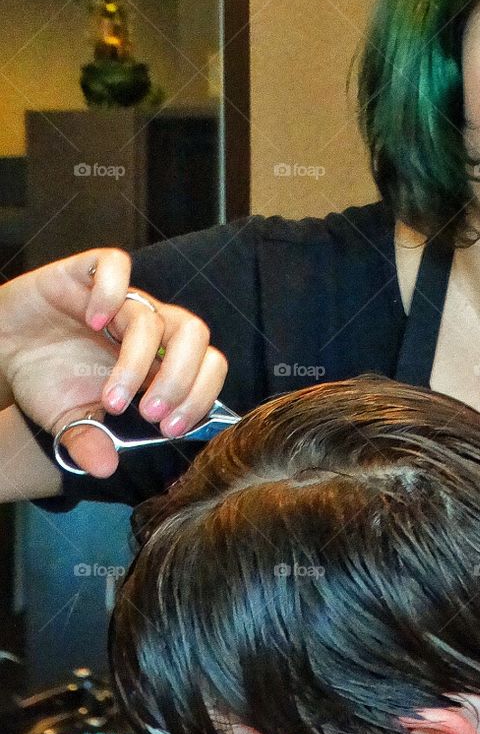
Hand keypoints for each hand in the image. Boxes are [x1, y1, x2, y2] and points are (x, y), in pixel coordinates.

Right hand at [0, 247, 227, 476]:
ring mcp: (120, 298)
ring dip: (139, 360)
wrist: (2, 347)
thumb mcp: (67, 420)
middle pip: (193, 335)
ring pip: (154, 315)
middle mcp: (146, 325)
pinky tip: (92, 322)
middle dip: (180, 380)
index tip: (170, 429)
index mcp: (157, 357)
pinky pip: (114, 264)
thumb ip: (89, 442)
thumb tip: (105, 469)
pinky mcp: (86, 272)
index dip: (199, 395)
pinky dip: (110, 292)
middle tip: (150, 414)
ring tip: (112, 397)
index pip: (206, 364)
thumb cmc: (46, 378)